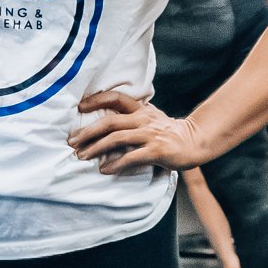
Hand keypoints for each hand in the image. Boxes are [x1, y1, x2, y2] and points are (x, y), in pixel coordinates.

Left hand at [68, 89, 206, 173]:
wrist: (196, 141)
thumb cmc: (169, 133)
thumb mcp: (152, 118)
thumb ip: (132, 119)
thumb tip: (106, 127)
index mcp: (141, 110)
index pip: (116, 98)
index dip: (97, 100)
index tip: (80, 107)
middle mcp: (144, 119)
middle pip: (110, 122)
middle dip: (88, 132)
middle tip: (71, 141)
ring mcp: (150, 135)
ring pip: (117, 139)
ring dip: (96, 148)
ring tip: (82, 156)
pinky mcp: (157, 151)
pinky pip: (132, 157)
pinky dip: (116, 163)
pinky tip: (105, 169)